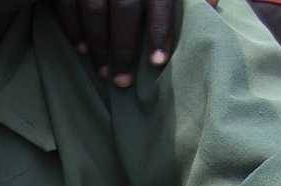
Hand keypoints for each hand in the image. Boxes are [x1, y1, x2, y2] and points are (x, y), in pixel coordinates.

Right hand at [53, 0, 212, 84]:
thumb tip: (213, 4)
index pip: (159, 1)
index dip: (159, 31)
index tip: (157, 62)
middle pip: (124, 9)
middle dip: (123, 49)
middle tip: (123, 82)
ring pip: (94, 9)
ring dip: (97, 45)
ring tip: (103, 73)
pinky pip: (66, 3)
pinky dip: (72, 27)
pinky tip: (79, 49)